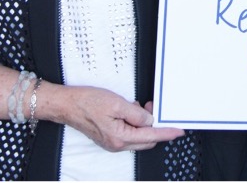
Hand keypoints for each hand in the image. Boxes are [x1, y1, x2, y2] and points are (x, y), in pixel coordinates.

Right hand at [59, 86, 183, 151]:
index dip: (167, 132)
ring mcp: (112, 142)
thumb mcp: (117, 103)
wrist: (67, 105)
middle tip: (154, 108)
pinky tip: (130, 110)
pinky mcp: (109, 137)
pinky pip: (129, 133)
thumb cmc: (87, 103)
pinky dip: (134, 123)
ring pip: (138, 136)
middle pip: (146, 140)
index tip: (179, 130)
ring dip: (143, 123)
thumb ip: (137, 113)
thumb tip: (150, 120)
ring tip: (140, 106)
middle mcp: (117, 144)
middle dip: (154, 125)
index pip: (151, 136)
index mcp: (120, 137)